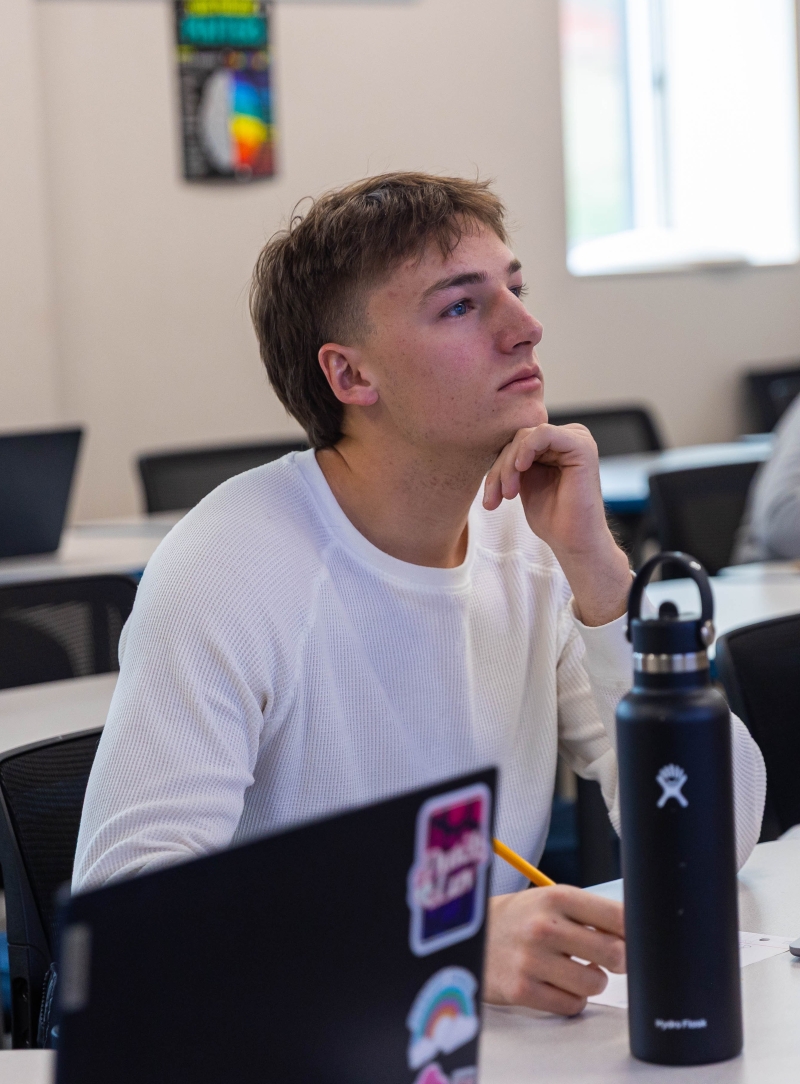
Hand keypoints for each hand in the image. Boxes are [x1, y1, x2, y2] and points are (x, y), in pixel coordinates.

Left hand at [482, 424, 630, 625]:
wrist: (573, 542)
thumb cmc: (551, 518)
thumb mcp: (522, 483)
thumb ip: (512, 461)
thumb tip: (487, 443)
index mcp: (554, 445)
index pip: (515, 442)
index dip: (497, 468)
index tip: (489, 500)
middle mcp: (567, 437)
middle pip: (517, 438)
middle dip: (500, 469)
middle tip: (494, 499)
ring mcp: (577, 439)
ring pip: (525, 437)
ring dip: (508, 466)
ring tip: (508, 494)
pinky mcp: (582, 446)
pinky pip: (543, 433)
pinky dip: (526, 450)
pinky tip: (521, 469)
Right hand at [484, 885, 625, 1015]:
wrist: (467, 935)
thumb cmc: (517, 918)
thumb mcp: (548, 901)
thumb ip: (588, 914)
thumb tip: (633, 934)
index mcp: (556, 897)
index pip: (617, 915)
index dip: (633, 931)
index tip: (632, 938)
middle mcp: (544, 926)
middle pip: (614, 954)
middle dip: (618, 960)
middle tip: (608, 958)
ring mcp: (532, 960)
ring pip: (595, 983)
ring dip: (591, 981)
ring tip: (574, 969)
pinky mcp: (522, 990)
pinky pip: (572, 1005)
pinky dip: (571, 999)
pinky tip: (555, 984)